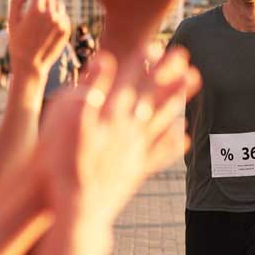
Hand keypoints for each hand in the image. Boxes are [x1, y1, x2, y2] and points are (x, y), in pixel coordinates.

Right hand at [7, 0, 71, 76]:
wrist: (31, 64)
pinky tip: (48, 25)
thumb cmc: (18, 42)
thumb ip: (16, 1)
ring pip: (58, 5)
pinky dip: (57, 16)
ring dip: (51, 6)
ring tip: (42, 16)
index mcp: (36, 11)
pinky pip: (64, 15)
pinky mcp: (67, 29)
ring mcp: (61, 22)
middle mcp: (51, 15)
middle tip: (35, 7)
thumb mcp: (12, 21)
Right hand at [37, 47, 201, 228]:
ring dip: (176, 101)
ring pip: (162, 121)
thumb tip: (103, 59)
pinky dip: (172, 144)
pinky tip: (183, 137)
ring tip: (192, 86)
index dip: (144, 63)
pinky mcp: (135, 171)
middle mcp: (128, 132)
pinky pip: (159, 154)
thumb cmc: (61, 163)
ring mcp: (134, 152)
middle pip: (153, 98)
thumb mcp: (66, 121)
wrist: (73, 209)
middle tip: (188, 59)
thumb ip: (88, 89)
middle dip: (169, 77)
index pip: (131, 82)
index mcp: (111, 117)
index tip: (157, 45)